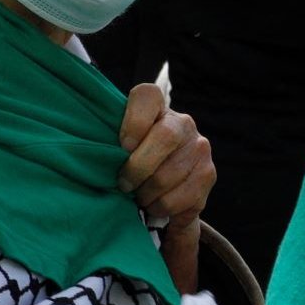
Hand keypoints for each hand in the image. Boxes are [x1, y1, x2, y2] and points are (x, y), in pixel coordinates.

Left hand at [119, 84, 212, 295]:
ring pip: (167, 176)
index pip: (147, 96)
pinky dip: (161, 208)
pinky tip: (156, 204)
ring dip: (146, 195)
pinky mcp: (208, 174)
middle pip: (164, 138)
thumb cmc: (133, 158)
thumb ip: (109, 143)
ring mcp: (199, 148)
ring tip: (140, 196)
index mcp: (157, 107)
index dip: (133, 121)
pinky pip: (179, 199)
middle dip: (137, 169)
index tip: (123, 147)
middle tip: (124, 185)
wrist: (164, 176)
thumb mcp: (119, 144)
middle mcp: (183, 122)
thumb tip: (95, 159)